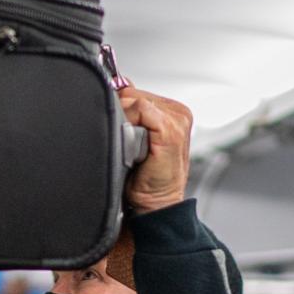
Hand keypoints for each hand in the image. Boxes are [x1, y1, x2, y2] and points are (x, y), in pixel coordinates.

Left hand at [120, 87, 192, 213]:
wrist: (156, 204)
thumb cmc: (145, 177)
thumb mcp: (135, 138)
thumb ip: (131, 113)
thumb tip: (116, 89)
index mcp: (171, 111)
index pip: (134, 90)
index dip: (120, 107)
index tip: (120, 129)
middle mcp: (177, 112)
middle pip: (132, 93)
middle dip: (122, 115)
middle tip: (127, 143)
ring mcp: (177, 119)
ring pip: (134, 99)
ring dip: (125, 122)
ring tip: (133, 147)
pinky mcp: (171, 129)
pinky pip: (140, 109)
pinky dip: (130, 124)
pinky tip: (134, 145)